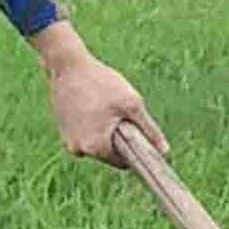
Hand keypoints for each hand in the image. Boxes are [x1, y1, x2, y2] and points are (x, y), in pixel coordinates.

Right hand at [36, 25, 155, 166]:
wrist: (68, 66)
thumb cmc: (101, 83)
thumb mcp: (132, 104)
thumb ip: (149, 130)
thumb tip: (164, 151)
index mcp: (96, 147)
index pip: (123, 163)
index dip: (135, 151)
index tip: (139, 134)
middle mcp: (79, 150)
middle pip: (110, 153)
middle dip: (119, 138)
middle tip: (121, 113)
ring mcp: (68, 141)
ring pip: (97, 143)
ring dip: (106, 131)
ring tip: (105, 107)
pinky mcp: (64, 132)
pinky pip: (86, 135)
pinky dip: (94, 125)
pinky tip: (94, 106)